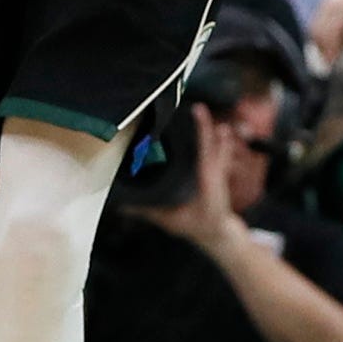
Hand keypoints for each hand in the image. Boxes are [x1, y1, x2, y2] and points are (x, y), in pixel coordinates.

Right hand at [133, 104, 250, 254]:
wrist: (219, 233)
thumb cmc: (197, 226)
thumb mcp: (171, 221)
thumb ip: (147, 212)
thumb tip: (122, 207)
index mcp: (206, 181)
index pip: (204, 154)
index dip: (201, 137)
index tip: (195, 122)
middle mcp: (214, 173)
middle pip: (211, 145)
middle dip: (203, 127)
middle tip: (197, 108)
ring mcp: (218, 173)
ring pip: (216, 146)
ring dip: (209, 129)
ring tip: (203, 111)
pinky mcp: (217, 174)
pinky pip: (220, 153)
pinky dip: (219, 140)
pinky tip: (221, 128)